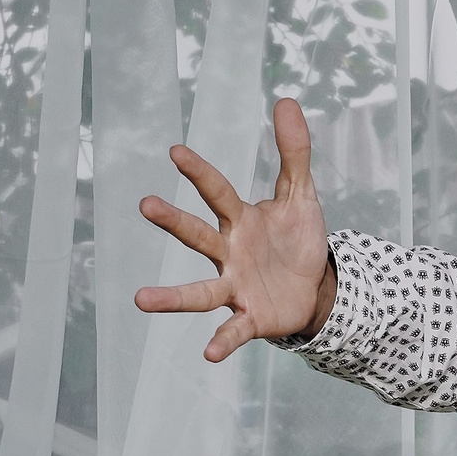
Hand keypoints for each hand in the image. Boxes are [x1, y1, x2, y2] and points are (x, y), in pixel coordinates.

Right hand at [135, 96, 333, 361]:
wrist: (316, 289)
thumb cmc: (297, 240)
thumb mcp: (301, 195)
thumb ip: (293, 152)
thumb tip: (286, 100)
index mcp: (240, 219)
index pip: (218, 192)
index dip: (200, 172)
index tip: (176, 151)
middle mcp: (229, 252)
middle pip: (198, 235)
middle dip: (173, 222)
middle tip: (144, 205)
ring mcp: (235, 286)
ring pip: (199, 291)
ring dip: (171, 297)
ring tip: (140, 300)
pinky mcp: (251, 318)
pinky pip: (232, 331)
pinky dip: (220, 342)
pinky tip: (207, 355)